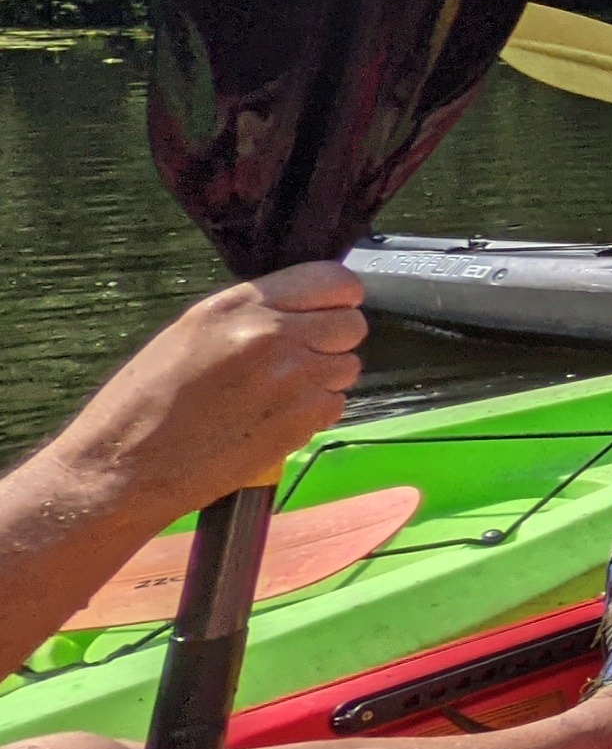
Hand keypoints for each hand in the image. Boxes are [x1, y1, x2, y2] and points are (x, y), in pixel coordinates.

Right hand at [37, 266, 364, 517]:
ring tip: (275, 395)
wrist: (123, 467)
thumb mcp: (193, 331)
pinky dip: (314, 414)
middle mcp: (272, 334)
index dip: (338, 299)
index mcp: (240, 304)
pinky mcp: (302, 420)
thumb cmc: (145, 402)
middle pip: (351, 324)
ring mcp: (293, 377)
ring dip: (323, 380)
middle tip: (297, 360)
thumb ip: (252, 314)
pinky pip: (335, 405)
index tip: (329, 311)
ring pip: (347, 366)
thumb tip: (301, 307)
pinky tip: (272, 421)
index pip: (333, 281)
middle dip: (332, 341)